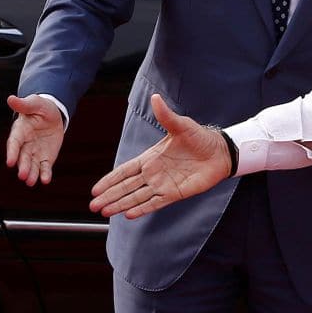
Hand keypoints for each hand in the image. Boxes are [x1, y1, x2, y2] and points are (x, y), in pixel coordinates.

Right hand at [5, 94, 65, 185]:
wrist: (53, 113)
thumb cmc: (40, 107)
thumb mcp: (34, 103)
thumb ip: (24, 104)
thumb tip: (11, 98)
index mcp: (20, 131)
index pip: (14, 142)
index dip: (12, 152)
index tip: (10, 162)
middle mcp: (25, 144)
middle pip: (22, 157)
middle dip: (22, 166)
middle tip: (23, 176)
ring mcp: (35, 152)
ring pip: (32, 165)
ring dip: (31, 174)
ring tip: (31, 182)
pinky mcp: (45, 157)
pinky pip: (45, 167)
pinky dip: (45, 174)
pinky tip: (46, 180)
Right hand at [89, 94, 230, 219]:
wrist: (219, 152)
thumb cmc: (199, 137)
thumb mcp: (180, 125)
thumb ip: (166, 115)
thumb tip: (156, 98)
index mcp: (150, 158)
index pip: (125, 171)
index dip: (110, 179)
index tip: (95, 188)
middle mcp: (153, 173)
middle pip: (126, 187)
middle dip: (109, 196)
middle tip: (92, 205)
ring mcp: (163, 185)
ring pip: (137, 197)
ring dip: (120, 204)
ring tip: (104, 212)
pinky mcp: (175, 194)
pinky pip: (155, 203)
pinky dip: (142, 209)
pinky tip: (128, 215)